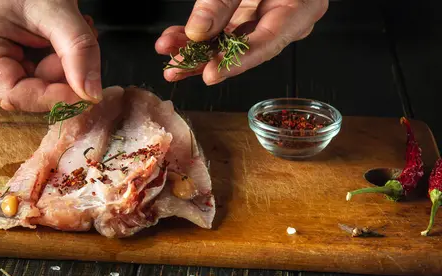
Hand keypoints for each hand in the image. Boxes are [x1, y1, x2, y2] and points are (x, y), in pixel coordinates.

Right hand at [0, 0, 101, 111]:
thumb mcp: (57, 9)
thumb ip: (77, 50)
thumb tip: (90, 93)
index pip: (14, 95)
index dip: (52, 98)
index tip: (86, 93)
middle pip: (30, 93)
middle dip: (62, 72)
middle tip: (80, 37)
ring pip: (41, 88)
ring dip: (64, 66)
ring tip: (68, 31)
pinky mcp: (7, 68)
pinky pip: (41, 80)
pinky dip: (59, 63)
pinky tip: (60, 39)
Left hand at [156, 0, 327, 84]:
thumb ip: (222, 1)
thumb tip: (197, 31)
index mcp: (301, 8)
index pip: (267, 43)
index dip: (236, 62)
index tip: (210, 73)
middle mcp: (285, 19)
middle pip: (243, 49)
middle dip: (204, 59)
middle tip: (177, 69)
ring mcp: (265, 17)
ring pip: (228, 42)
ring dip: (195, 50)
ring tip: (168, 55)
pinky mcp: (248, 13)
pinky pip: (223, 29)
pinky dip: (198, 35)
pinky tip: (175, 40)